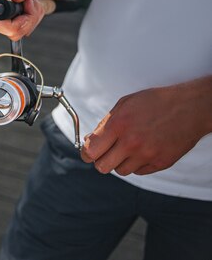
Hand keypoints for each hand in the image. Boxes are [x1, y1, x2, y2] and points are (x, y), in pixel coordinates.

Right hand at [0, 0, 45, 40]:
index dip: (8, 22)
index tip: (24, 7)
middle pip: (9, 30)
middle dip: (28, 19)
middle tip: (32, 0)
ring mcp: (1, 16)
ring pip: (18, 32)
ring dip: (32, 18)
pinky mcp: (10, 20)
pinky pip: (23, 30)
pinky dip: (33, 19)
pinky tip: (32, 5)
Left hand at [81, 79, 211, 175]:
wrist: (190, 108)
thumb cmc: (156, 102)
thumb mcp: (124, 104)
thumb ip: (104, 124)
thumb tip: (89, 141)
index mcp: (118, 125)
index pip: (91, 151)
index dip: (86, 153)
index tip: (88, 152)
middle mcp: (131, 142)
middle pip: (102, 167)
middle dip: (100, 160)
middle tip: (105, 152)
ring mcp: (147, 155)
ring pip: (120, 171)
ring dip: (119, 162)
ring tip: (128, 147)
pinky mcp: (160, 163)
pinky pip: (139, 172)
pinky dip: (137, 164)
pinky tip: (143, 150)